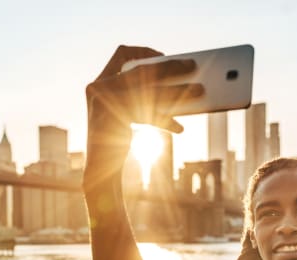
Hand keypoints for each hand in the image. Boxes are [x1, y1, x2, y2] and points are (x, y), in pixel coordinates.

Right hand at [86, 45, 202, 152]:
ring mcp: (103, 104)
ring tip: (199, 91)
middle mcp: (98, 90)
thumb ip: (138, 95)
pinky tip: (179, 128)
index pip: (121, 53)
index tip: (163, 56)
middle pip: (141, 70)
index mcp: (97, 83)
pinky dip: (165, 119)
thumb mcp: (123, 113)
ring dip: (177, 90)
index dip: (144, 51)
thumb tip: (177, 81)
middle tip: (192, 65)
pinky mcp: (113, 120)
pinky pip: (147, 114)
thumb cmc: (114, 141)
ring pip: (149, 91)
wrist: (99, 171)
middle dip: (170, 67)